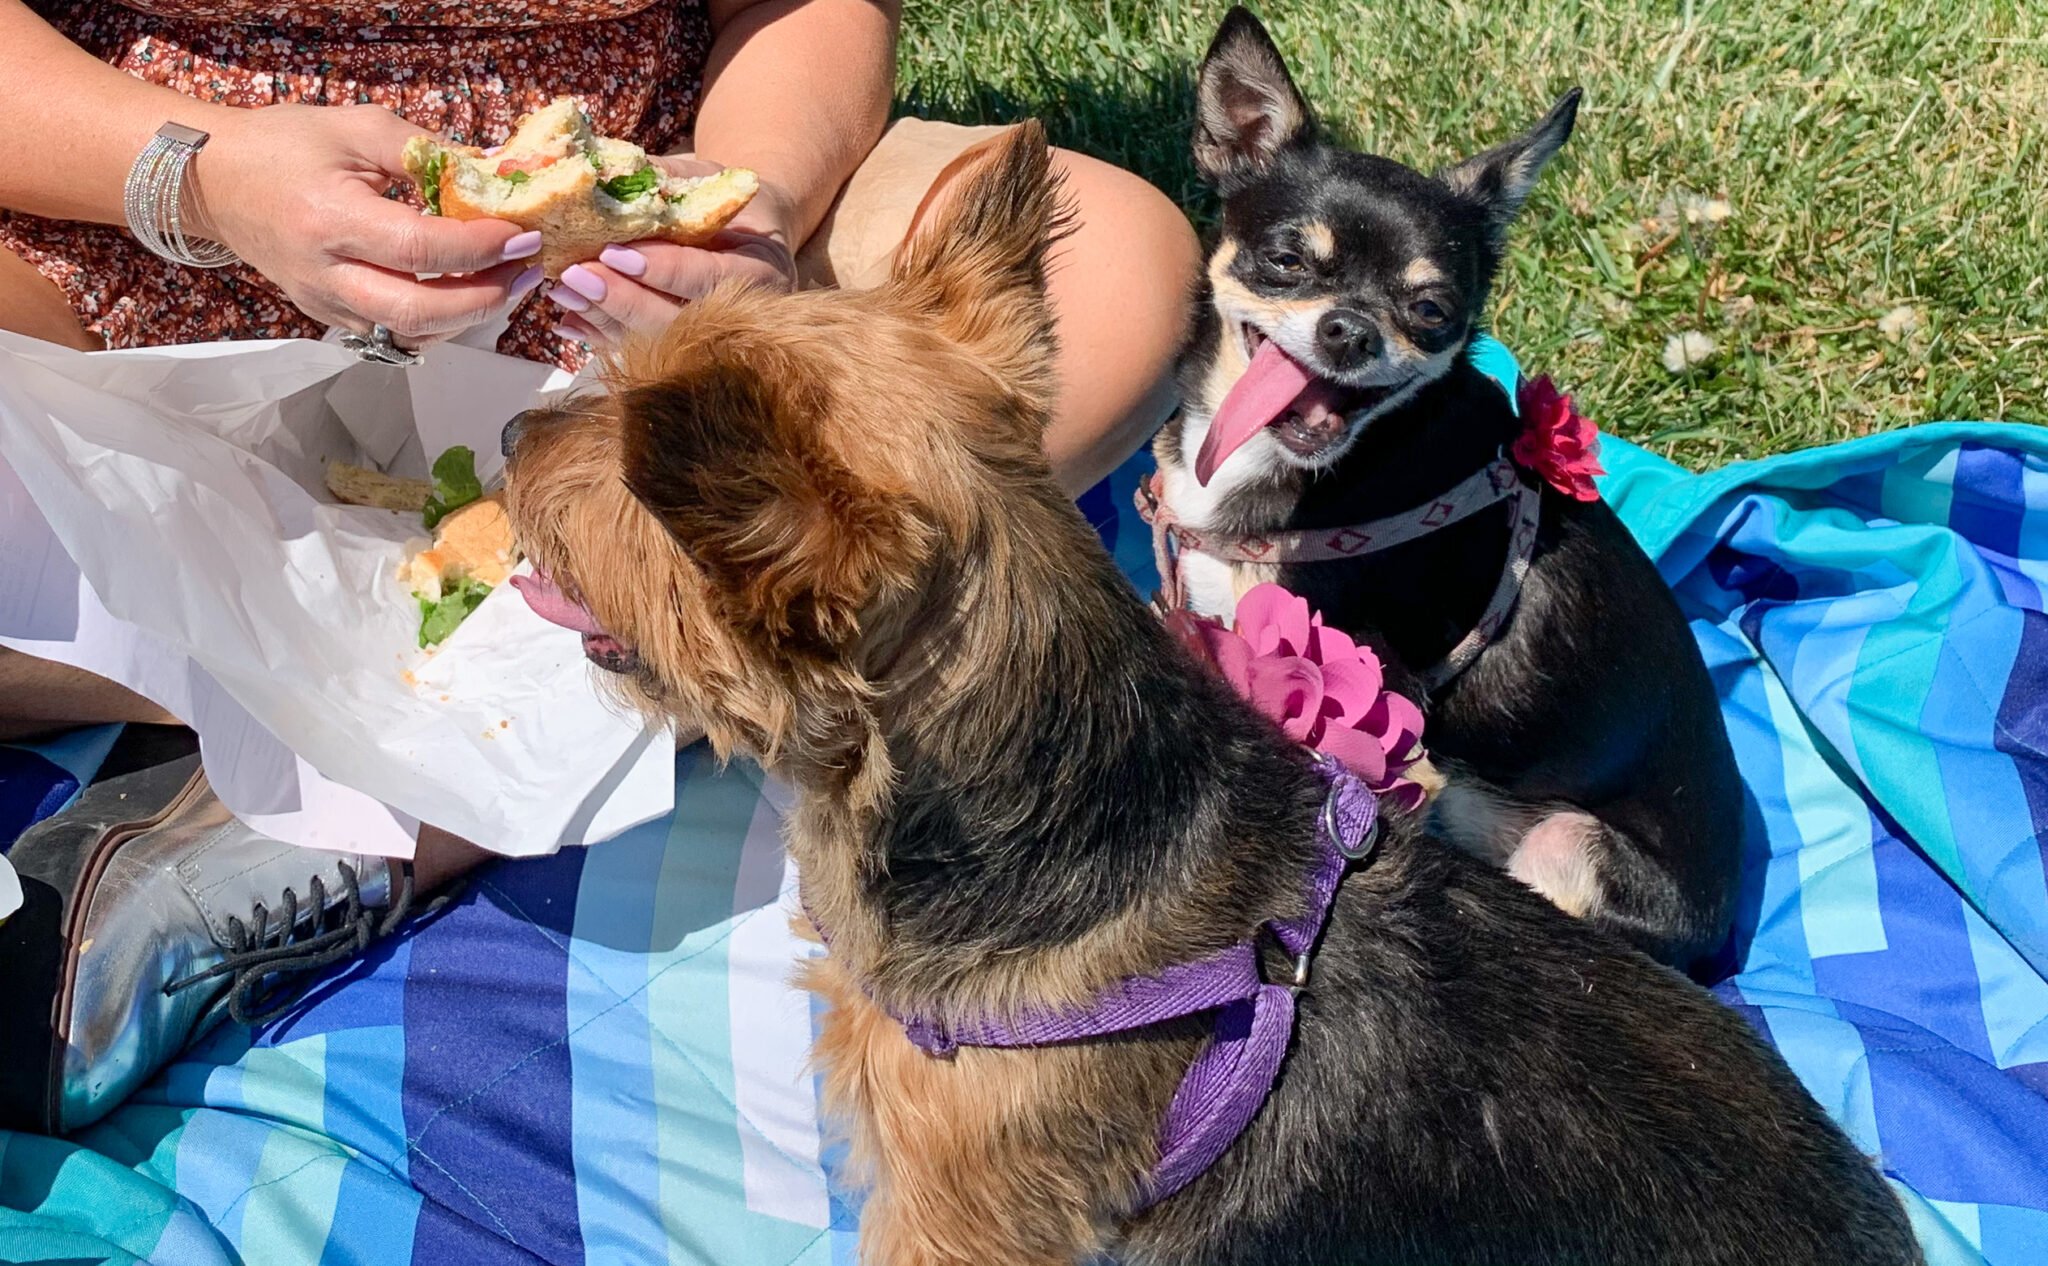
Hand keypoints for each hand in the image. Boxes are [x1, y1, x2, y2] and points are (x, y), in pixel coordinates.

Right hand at [190, 104, 543, 345]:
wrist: (211, 180)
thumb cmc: (283, 145)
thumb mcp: (356, 128)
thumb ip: (426, 149)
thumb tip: (496, 172)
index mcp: (330, 218)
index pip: (420, 251)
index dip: (480, 248)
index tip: (522, 234)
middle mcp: (325, 272)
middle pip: (420, 312)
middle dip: (487, 298)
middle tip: (526, 270)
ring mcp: (325, 302)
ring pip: (412, 333)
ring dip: (470, 316)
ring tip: (506, 280)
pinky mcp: (328, 315)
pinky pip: (395, 335)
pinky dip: (440, 322)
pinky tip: (465, 292)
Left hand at [547, 158, 798, 348]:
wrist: (750, 228)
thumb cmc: (725, 196)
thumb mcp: (706, 176)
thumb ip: (665, 181)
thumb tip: (604, 173)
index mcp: (764, 269)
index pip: (709, 275)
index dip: (662, 268)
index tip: (613, 252)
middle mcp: (746, 314)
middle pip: (681, 319)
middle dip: (624, 299)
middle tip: (576, 276)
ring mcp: (717, 336)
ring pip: (656, 340)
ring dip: (605, 318)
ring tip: (563, 293)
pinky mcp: (687, 346)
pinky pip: (641, 350)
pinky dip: (602, 337)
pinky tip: (569, 323)